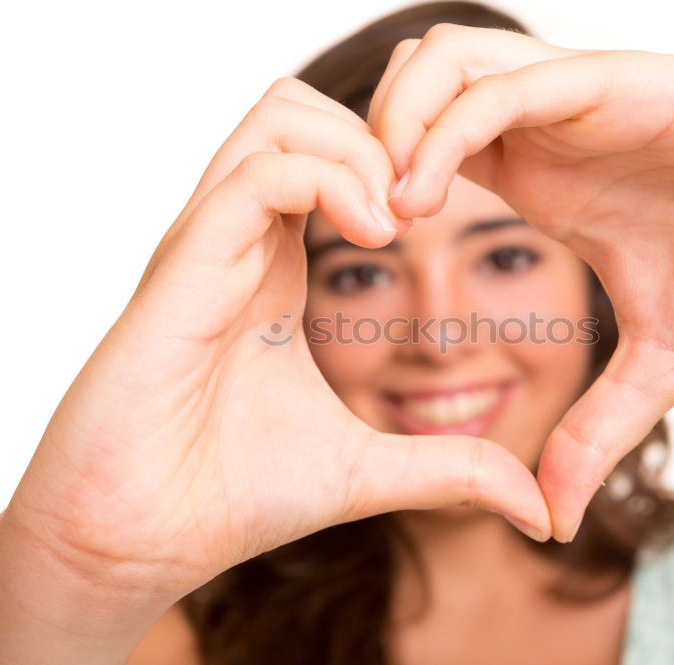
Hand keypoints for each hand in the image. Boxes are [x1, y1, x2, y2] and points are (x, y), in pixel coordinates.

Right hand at [5, 77, 551, 607]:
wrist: (132, 543)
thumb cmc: (229, 497)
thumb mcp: (368, 471)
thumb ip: (452, 471)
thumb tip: (541, 513)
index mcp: (275, 268)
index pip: (333, 157)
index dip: (401, 165)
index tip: (446, 221)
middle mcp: (240, 241)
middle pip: (304, 111)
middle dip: (384, 137)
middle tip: (427, 208)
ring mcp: (208, 244)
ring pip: (281, 117)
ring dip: (361, 150)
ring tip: (400, 222)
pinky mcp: (183, 266)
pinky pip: (258, 173)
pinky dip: (329, 180)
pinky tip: (377, 236)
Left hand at [368, 24, 673, 540]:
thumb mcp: (658, 369)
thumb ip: (593, 431)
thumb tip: (550, 519)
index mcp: (538, 173)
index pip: (419, 144)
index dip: (370, 186)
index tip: (355, 256)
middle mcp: (543, 126)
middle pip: (407, 85)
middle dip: (358, 143)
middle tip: (352, 226)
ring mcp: (572, 98)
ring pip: (438, 61)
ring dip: (393, 126)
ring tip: (388, 211)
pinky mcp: (613, 84)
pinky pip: (502, 84)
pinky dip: (446, 130)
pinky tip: (427, 197)